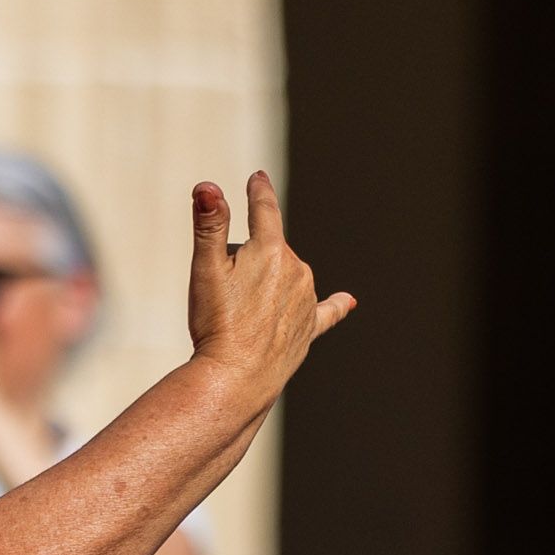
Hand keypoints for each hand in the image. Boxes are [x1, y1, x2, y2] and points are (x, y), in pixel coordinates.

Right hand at [185, 170, 353, 399]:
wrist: (238, 376)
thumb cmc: (217, 322)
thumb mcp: (205, 268)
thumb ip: (209, 224)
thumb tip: (207, 186)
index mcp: (270, 250)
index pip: (264, 210)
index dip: (258, 192)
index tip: (257, 178)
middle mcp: (297, 269)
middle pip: (268, 250)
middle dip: (247, 258)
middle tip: (221, 289)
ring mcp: (308, 298)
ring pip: (285, 277)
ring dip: (267, 282)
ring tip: (240, 312)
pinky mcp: (311, 327)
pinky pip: (326, 310)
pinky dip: (335, 304)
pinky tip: (349, 301)